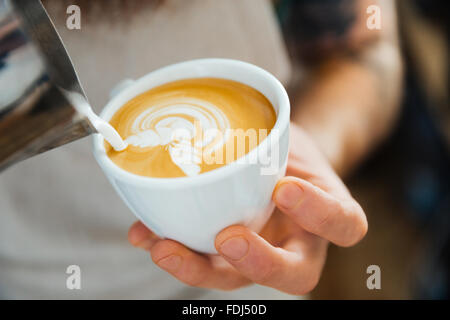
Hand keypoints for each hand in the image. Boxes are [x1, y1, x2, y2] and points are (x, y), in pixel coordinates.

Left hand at [128, 124, 366, 294]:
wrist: (277, 161)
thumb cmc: (286, 150)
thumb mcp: (287, 134)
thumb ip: (267, 135)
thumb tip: (202, 120)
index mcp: (328, 213)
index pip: (343, 224)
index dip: (319, 213)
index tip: (284, 187)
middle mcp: (298, 242)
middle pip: (295, 275)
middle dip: (259, 262)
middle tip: (227, 238)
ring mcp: (261, 252)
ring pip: (238, 278)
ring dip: (198, 268)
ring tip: (163, 247)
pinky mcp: (226, 253)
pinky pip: (202, 260)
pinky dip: (172, 248)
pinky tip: (144, 235)